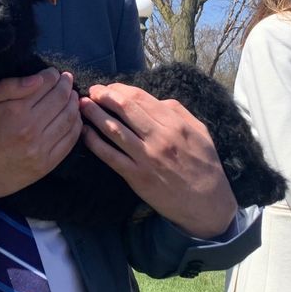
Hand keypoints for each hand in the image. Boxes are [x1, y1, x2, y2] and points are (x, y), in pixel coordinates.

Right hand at [0, 68, 80, 210]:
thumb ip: (10, 87)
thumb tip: (38, 78)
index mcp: (15, 110)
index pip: (45, 85)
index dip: (54, 76)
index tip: (55, 73)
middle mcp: (31, 128)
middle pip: (61, 100)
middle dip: (67, 86)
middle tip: (68, 81)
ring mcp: (40, 148)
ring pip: (69, 119)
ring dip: (74, 104)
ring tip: (72, 97)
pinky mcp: (45, 165)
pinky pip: (69, 141)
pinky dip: (76, 126)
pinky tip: (74, 119)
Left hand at [79, 84, 236, 237]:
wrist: (207, 204)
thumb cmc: (205, 166)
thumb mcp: (200, 131)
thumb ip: (178, 112)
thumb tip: (156, 100)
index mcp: (175, 123)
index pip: (140, 98)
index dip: (119, 89)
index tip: (108, 87)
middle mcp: (159, 137)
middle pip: (125, 108)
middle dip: (103, 96)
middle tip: (91, 91)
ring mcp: (146, 157)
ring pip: (113, 129)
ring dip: (95, 114)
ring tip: (83, 106)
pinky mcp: (136, 176)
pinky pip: (110, 156)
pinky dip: (94, 142)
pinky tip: (85, 133)